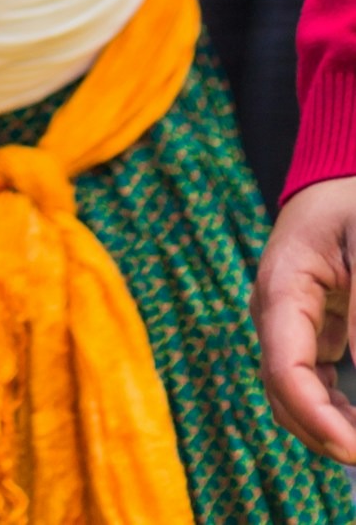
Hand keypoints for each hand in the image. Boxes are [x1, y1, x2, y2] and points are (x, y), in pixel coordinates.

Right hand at [253, 177, 355, 461]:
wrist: (333, 184)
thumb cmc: (350, 205)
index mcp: (281, 287)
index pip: (285, 372)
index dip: (317, 420)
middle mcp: (272, 313)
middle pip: (282, 396)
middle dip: (325, 436)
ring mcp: (282, 325)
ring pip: (290, 397)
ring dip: (326, 429)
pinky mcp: (300, 332)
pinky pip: (306, 384)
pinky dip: (330, 412)